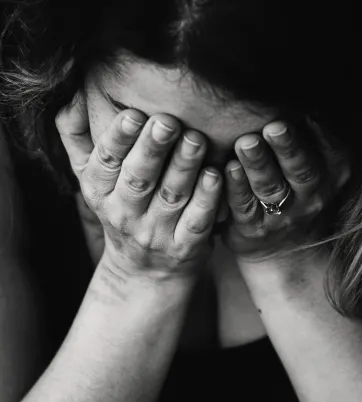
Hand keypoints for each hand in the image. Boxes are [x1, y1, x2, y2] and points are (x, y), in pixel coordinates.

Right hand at [55, 91, 222, 284]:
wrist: (144, 272)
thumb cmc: (122, 208)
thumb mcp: (92, 178)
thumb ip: (78, 137)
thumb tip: (70, 94)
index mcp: (99, 191)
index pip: (106, 162)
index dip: (118, 139)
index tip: (133, 113)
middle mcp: (124, 214)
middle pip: (139, 178)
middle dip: (153, 149)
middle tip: (168, 121)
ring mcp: (156, 233)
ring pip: (171, 196)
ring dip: (184, 166)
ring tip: (196, 139)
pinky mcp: (185, 247)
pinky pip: (197, 221)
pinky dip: (206, 199)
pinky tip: (215, 175)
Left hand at [222, 117, 349, 262]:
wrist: (286, 249)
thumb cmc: (298, 191)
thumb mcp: (319, 167)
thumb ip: (313, 137)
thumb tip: (302, 93)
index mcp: (331, 175)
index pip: (330, 153)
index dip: (319, 135)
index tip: (306, 113)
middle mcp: (312, 196)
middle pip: (301, 170)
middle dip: (287, 148)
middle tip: (274, 126)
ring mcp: (283, 215)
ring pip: (270, 188)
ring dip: (257, 164)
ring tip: (246, 142)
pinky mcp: (253, 228)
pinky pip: (244, 207)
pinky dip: (235, 188)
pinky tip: (226, 169)